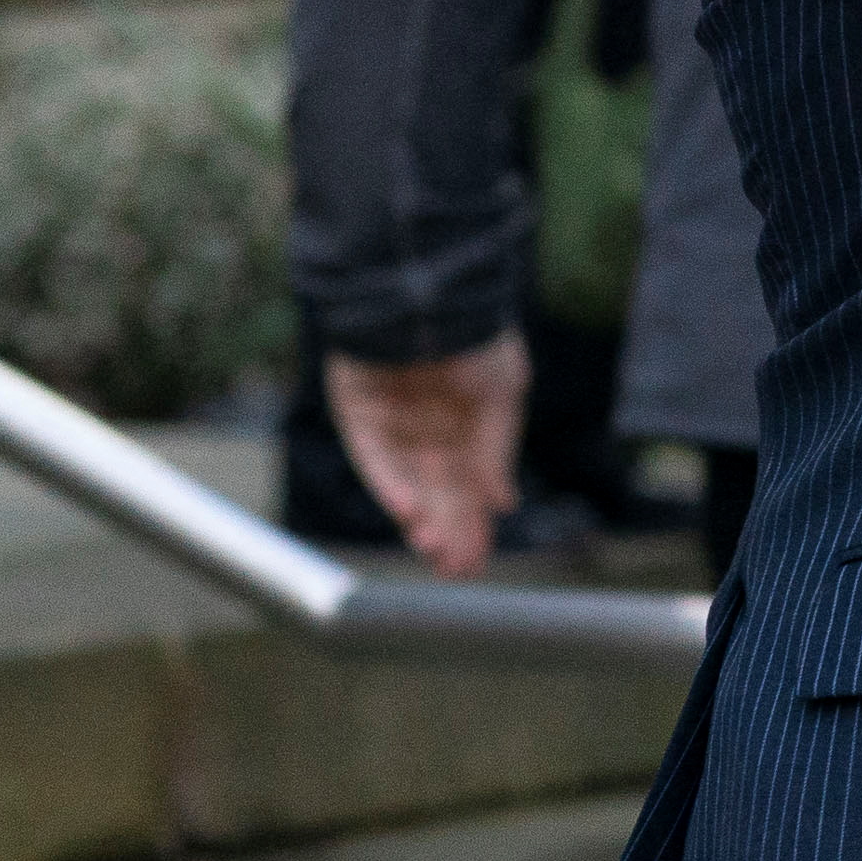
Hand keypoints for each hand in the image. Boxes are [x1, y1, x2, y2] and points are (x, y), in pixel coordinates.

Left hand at [326, 334, 531, 574]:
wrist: (425, 291)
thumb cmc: (474, 335)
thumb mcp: (503, 391)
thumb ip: (497, 448)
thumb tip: (504, 502)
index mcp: (467, 423)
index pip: (469, 487)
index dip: (472, 524)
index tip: (476, 560)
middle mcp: (429, 428)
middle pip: (437, 493)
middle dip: (446, 532)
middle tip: (453, 569)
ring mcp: (392, 423)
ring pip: (404, 483)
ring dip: (418, 517)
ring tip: (430, 549)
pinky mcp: (357, 412)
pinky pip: (371, 459)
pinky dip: (387, 485)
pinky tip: (405, 509)